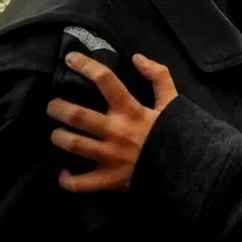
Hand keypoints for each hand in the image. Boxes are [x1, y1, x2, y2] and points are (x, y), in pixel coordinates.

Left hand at [46, 52, 177, 192]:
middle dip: (58, 107)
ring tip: (56, 132)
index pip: (105, 80)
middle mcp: (116, 131)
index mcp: (132, 110)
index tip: (70, 59)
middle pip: (77, 115)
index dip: (85, 66)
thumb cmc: (178, 133)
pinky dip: (67, 179)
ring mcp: (110, 157)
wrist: (188, 168)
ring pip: (72, 144)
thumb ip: (159, 76)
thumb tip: (137, 58)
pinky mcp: (108, 180)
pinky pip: (79, 182)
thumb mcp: (173, 101)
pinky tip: (64, 171)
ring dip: (58, 136)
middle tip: (53, 105)